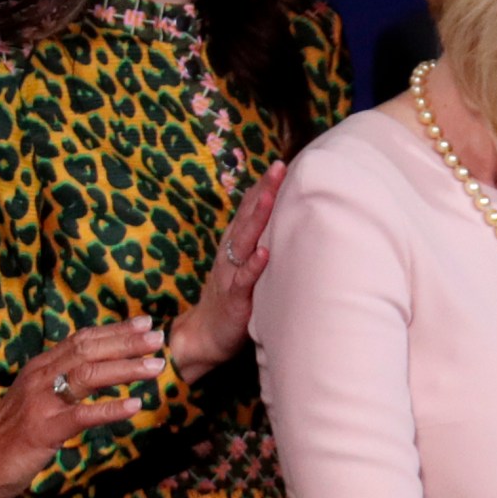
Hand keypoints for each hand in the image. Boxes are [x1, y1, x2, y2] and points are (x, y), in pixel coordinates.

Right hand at [0, 319, 164, 497]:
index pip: (81, 340)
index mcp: (41, 368)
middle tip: (158, 338)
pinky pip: (81, 416)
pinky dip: (110, 410)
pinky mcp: (43, 430)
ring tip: (156, 367)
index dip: (114, 330)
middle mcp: (40, 378)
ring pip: (87, 376)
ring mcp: (41, 403)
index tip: (145, 323)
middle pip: (87, 352)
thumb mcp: (39, 395)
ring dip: (125, 369)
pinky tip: (135, 406)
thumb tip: (103, 364)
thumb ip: (64, 378)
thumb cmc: (16, 430)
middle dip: (125, 343)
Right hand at [169, 161, 284, 382]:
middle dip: (263, 192)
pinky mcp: (235, 299)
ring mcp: (231, 274)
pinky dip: (253, 266)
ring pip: (244, 242)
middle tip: (278, 167)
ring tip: (270, 197)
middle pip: (247, 217)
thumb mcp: (248, 265)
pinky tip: (265, 253)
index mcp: (236, 244)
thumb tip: (290, 219)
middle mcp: (232, 254)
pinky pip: (244, 280)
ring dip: (257, 219)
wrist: (206, 334)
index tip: (282, 163)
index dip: (263, 187)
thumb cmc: (235, 296)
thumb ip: (264, 242)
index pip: (249, 209)